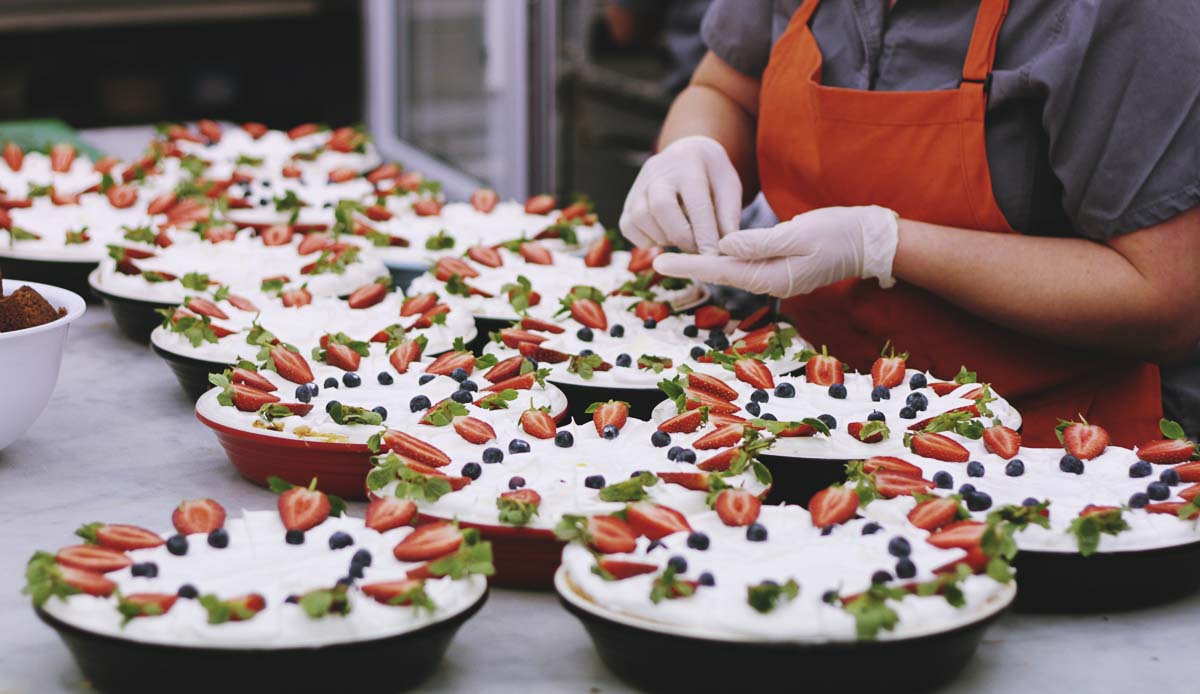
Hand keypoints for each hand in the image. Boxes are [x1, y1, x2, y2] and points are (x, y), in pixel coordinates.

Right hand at [619, 135, 741, 253]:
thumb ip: (728, 215)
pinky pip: (628, 228)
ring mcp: (639, 186)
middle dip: (680, 236)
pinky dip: (646, 240)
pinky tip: (665, 236)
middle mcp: (659, 172)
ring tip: (682, 239)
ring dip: (664, 238)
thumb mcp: (729, 187)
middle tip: (696, 250)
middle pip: (661, 207)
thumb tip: (725, 248)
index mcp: (690, 165)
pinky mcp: (628, 202)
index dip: (705, 234)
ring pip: (641, 219)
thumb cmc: (711, 177)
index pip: (696, 203)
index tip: (712, 256)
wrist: (686, 156)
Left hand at [652, 206, 899, 297]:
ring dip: (705, 265)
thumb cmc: (840, 232)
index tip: (659, 262)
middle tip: (654, 259)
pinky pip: (747, 267)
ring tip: (675, 256)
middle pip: (722, 275)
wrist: (871, 241)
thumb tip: (724, 246)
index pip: (721, 270)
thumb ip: (760, 242)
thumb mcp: (800, 233)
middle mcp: (771, 283)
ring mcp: (777, 278)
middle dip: (689, 267)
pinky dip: (727, 260)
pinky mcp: (782, 270)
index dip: (688, 265)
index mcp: (772, 276)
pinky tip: (712, 253)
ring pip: (733, 272)